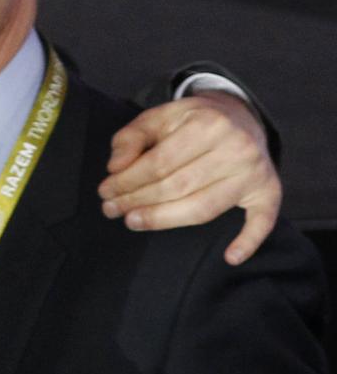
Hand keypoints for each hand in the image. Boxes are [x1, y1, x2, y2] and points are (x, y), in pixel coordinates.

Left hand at [98, 93, 280, 264]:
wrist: (240, 116)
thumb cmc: (192, 122)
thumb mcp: (159, 117)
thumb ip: (131, 137)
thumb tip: (115, 168)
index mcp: (208, 124)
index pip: (159, 163)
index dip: (127, 181)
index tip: (105, 192)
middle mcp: (236, 147)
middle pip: (177, 187)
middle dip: (138, 201)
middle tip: (112, 210)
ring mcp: (254, 171)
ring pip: (204, 208)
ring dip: (164, 220)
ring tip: (133, 222)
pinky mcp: (269, 190)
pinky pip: (263, 221)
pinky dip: (249, 241)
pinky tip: (230, 257)